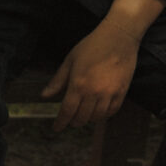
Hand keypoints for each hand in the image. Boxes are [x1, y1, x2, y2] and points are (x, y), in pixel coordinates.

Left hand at [41, 0, 165, 131]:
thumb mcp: (70, 61)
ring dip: (88, 119)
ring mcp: (109, 93)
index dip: (60, 123)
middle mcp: (94, 92)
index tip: (56, 128)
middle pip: (81, 118)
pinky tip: (98, 112)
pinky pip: (111, 112)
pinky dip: (103, 115)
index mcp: (78, 84)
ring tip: (83, 115)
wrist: (119, 36)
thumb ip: (57, 80)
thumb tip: (44, 96)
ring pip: (96, 118)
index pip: (67, 112)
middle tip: (69, 119)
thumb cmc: (92, 46)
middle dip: (73, 121)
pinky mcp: (122, 92)